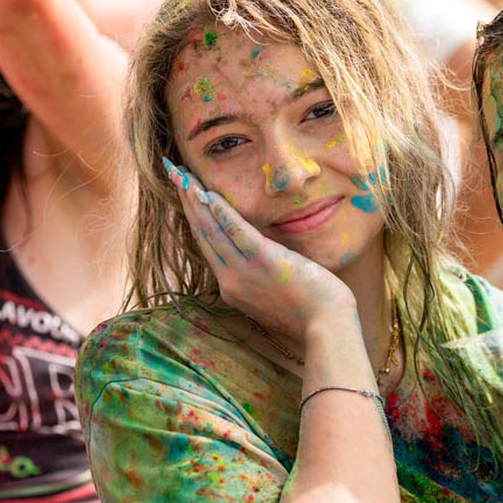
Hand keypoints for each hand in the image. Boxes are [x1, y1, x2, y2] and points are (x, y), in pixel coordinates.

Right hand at [163, 158, 355, 339]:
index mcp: (232, 288)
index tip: (185, 194)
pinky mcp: (265, 262)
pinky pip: (237, 232)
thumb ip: (259, 276)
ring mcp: (245, 272)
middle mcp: (231, 280)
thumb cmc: (309, 312)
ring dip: (196, 200)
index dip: (194, 217)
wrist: (327, 328)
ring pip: (212, 230)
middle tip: (175, 174)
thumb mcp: (272, 294)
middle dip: (188, 201)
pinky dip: (222, 213)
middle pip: (202, 233)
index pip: (207, 245)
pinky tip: (209, 194)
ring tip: (184, 175)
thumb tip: (259, 255)